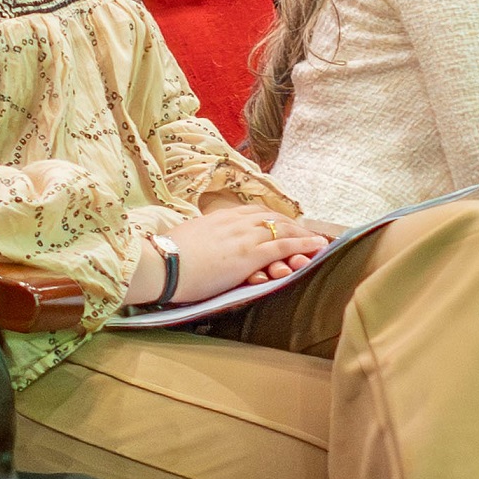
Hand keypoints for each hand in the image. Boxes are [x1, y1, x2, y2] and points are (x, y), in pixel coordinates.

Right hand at [131, 206, 329, 304]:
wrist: (161, 265)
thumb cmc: (166, 257)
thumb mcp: (188, 239)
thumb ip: (203, 238)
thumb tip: (203, 244)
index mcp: (220, 217)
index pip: (254, 213)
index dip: (271, 219)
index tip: (282, 224)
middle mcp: (235, 222)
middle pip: (272, 218)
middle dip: (292, 225)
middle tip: (307, 233)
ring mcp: (244, 237)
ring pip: (282, 230)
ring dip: (303, 235)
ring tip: (318, 241)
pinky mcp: (249, 255)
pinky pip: (283, 246)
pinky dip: (303, 245)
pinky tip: (317, 246)